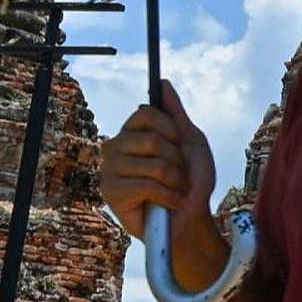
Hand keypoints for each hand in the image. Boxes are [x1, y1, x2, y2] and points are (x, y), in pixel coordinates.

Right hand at [99, 81, 215, 235]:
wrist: (191, 218)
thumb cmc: (190, 180)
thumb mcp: (190, 142)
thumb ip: (175, 114)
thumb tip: (162, 83)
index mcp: (132, 133)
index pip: (145, 112)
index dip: (169, 128)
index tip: (179, 143)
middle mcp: (115, 148)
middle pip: (153, 139)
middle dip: (178, 160)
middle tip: (178, 174)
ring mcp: (110, 171)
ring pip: (154, 165)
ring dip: (176, 181)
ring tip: (174, 190)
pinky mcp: (111, 194)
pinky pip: (147, 186)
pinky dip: (169, 196)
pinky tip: (168, 203)